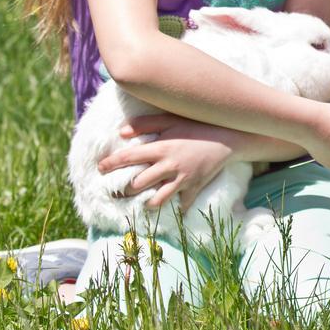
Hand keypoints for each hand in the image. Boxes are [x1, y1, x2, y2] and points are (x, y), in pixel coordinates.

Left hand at [98, 113, 236, 209]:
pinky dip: (176, 209)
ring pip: (157, 200)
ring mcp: (182, 179)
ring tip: (141, 202)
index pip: (128, 158)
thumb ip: (144, 124)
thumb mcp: (171, 119)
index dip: (110, 164)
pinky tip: (171, 211)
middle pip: (138, 184)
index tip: (100, 169)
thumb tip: (120, 133)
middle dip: (124, 189)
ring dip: (146, 203)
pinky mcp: (194, 187)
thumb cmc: (197, 125)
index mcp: (160, 149)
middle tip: (118, 190)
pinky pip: (182, 204)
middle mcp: (168, 166)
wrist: (228, 137)